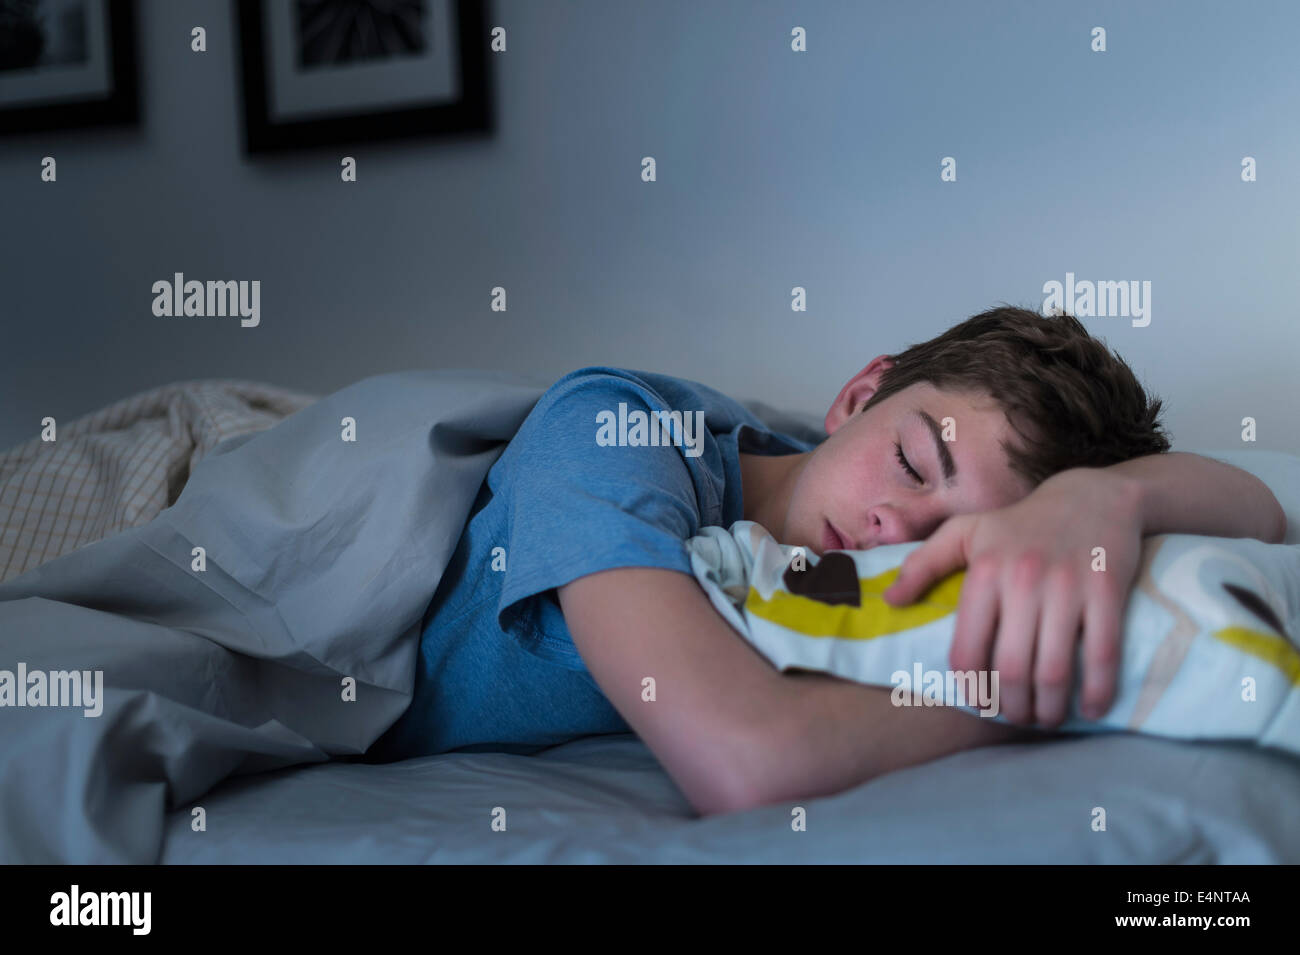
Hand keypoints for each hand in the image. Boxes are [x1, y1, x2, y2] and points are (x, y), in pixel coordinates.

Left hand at [880, 467, 1143, 726]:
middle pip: (1011, 669)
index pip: (967, 650)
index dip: (972, 688)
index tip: (980, 704)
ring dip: (1050, 709)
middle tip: (1017, 718)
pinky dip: (1098, 692)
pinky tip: (1092, 709)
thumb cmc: (1019, 523)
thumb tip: (890, 601)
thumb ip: (923, 565)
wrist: (1091, 496)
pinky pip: (1103, 654)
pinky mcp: (1108, 592)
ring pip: (1055, 670)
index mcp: (984, 571)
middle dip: (1012, 707)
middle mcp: (1023, 580)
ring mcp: (1068, 588)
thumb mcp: (964, 532)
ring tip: (1047, 718)